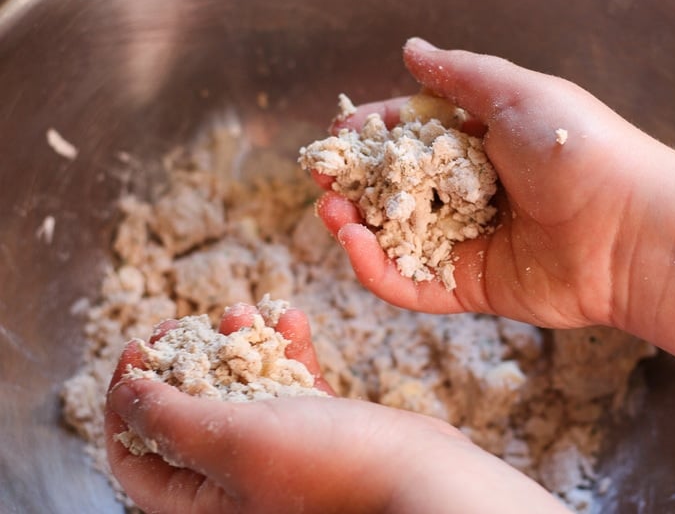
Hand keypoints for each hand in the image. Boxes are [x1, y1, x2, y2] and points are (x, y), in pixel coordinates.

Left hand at [105, 304, 566, 512]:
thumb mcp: (231, 440)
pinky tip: (294, 318)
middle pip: (188, 414)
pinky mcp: (318, 430)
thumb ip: (166, 418)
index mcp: (201, 503)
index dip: (128, 397)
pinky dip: (287, 351)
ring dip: (239, 346)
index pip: (135, 452)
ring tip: (247, 312)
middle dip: (188, 360)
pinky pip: (289, 385)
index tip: (140, 347)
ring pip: (241, 391)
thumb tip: (123, 392)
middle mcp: (236, 483)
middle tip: (191, 323)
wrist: (419, 474)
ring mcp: (280, 454)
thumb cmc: (328, 468)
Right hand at [317, 37, 671, 328]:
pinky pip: (412, 284)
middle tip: (322, 177)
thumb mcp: (514, 92)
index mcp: (480, 144)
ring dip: (355, 226)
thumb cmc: (577, 148)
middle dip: (355, 183)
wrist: (628, 227)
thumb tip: (410, 48)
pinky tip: (353, 244)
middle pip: (397, 190)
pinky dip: (377, 270)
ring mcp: (468, 242)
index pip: (412, 137)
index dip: (373, 135)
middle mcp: (470, 192)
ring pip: (397, 239)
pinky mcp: (469, 287)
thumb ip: (457, 73)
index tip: (338, 135)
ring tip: (330, 211)